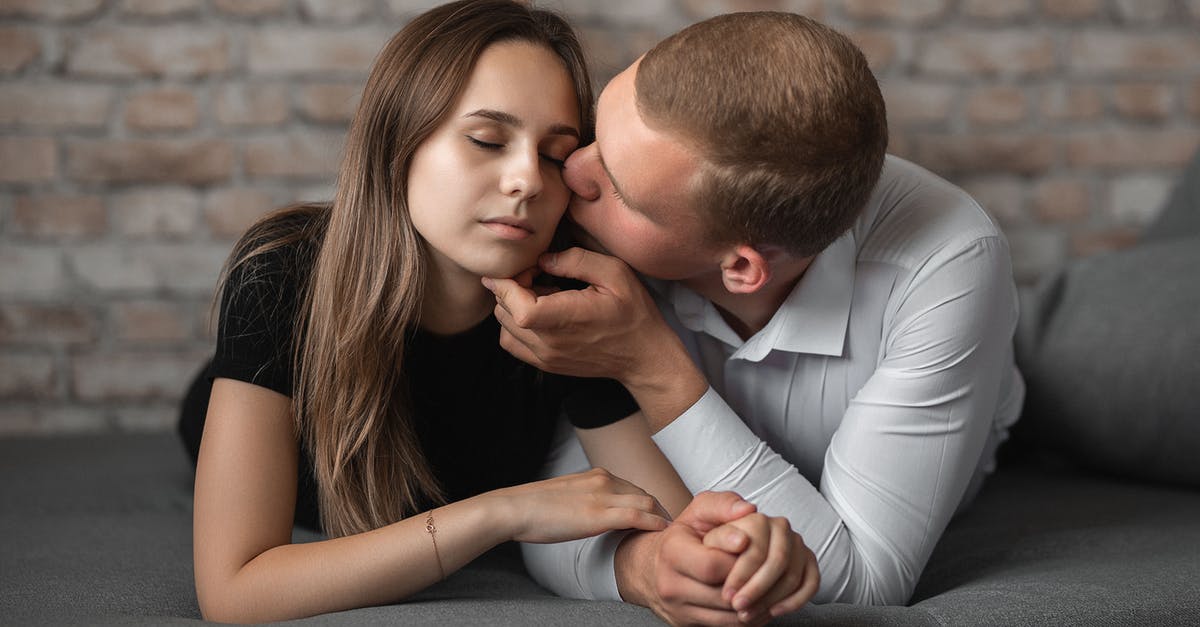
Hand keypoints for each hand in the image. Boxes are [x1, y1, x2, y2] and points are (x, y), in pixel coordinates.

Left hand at [483, 247, 707, 430]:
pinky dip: (515, 326)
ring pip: (503, 328)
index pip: (510, 300)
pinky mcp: (547, 365)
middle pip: (502, 312)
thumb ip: (575, 260)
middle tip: (538, 275)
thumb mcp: (614, 273)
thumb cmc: (634, 313)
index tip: (528, 266)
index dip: (508, 280)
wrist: (646, 357)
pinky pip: (513, 344)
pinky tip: (541, 314)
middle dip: (511, 288)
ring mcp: (545, 358)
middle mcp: (547, 342)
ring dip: (513, 307)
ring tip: (541, 295)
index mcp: (560, 318)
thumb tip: (543, 260)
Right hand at [494, 468, 670, 543]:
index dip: (649, 504)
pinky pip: (637, 516)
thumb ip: (586, 500)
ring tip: (670, 533)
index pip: (633, 487)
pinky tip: (662, 532)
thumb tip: (592, 514)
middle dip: (661, 510)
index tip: (657, 518)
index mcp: (596, 474)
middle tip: (671, 528)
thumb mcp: (567, 496)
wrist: (516, 508)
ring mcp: (602, 496)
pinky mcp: (598, 514)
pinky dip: (654, 523)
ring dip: (662, 517)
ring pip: (646, 502)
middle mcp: (603, 480)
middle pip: (645, 493)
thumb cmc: (534, 508)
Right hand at [617, 491, 764, 625]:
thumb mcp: (698, 511)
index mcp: (672, 552)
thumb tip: (748, 510)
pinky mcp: (685, 624)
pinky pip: (725, 626)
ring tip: (771, 588)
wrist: (647, 567)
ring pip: (728, 615)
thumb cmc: (682, 536)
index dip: (740, 560)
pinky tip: (758, 602)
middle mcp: (670, 584)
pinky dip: (747, 617)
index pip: (712, 565)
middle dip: (751, 583)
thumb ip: (724, 505)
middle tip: (769, 571)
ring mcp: (678, 609)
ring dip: (755, 604)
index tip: (754, 551)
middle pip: (723, 594)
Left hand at [702, 514, 818, 622]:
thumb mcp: (701, 516)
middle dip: (757, 589)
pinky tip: (773, 611)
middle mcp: (780, 527)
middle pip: (778, 562)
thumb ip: (718, 510)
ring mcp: (796, 544)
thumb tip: (745, 517)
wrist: (713, 546)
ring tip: (747, 614)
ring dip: (771, 600)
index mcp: (756, 517)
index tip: (727, 594)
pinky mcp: (807, 560)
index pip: (757, 547)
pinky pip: (811, 583)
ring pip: (793, 576)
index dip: (741, 574)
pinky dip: (794, 601)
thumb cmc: (705, 535)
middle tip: (737, 607)